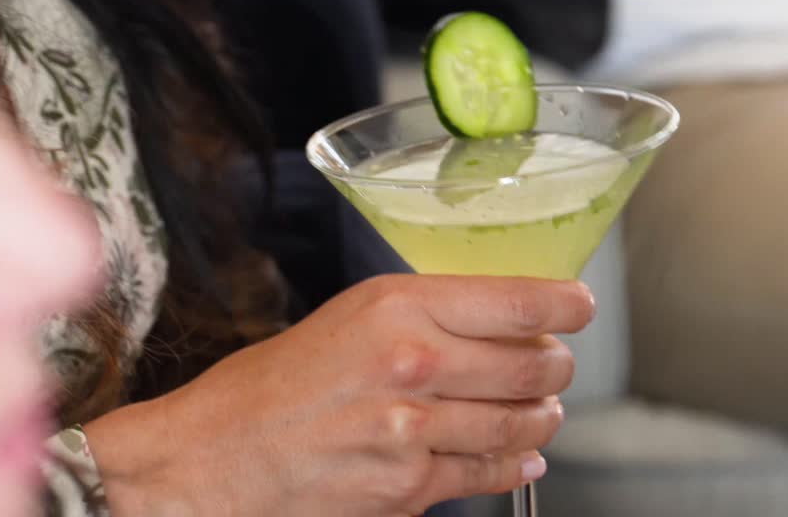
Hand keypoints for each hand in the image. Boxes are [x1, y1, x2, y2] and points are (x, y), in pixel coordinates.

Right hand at [86, 273, 595, 516]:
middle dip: (558, 366)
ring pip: (523, 423)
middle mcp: (412, 363)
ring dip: (544, 417)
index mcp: (397, 306)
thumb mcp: (350, 318)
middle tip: (556, 363)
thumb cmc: (270, 385)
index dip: (566, 304)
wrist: (207, 462)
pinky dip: (517, 464)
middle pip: (534, 364)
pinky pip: (490, 473)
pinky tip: (522, 456)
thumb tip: (504, 322)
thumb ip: (428, 316)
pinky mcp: (409, 490)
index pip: (518, 298)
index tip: (580, 306)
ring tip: (541, 411)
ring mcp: (414, 432)